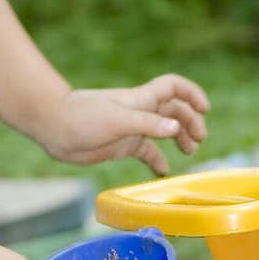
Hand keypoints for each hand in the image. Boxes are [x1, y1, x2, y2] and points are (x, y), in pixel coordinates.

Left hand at [41, 74, 209, 175]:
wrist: (53, 127)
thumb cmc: (83, 118)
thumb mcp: (117, 121)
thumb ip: (147, 124)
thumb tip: (175, 126)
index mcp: (141, 100)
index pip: (173, 87)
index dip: (192, 94)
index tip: (205, 110)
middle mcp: (139, 111)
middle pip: (174, 110)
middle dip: (190, 121)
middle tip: (198, 140)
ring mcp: (131, 128)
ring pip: (163, 129)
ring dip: (179, 137)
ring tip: (189, 152)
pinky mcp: (121, 144)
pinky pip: (146, 150)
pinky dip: (157, 159)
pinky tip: (163, 171)